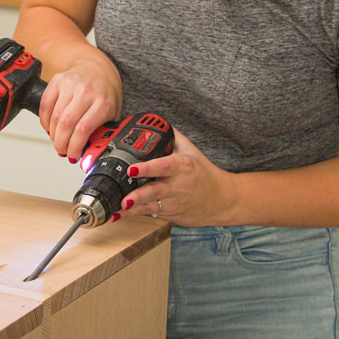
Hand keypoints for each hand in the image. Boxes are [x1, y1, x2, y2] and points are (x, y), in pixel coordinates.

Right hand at [38, 59, 120, 161]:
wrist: (98, 67)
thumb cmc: (105, 92)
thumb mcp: (112, 113)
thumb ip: (103, 132)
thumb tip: (90, 154)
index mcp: (102, 102)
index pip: (83, 129)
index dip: (74, 146)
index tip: (73, 155)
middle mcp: (86, 91)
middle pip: (66, 124)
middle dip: (61, 144)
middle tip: (63, 151)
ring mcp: (70, 84)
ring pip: (54, 117)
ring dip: (53, 135)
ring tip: (58, 141)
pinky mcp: (57, 80)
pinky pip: (45, 105)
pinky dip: (45, 121)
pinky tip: (50, 128)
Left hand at [114, 130, 234, 226]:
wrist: (221, 200)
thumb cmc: (204, 174)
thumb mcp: (191, 151)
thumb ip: (172, 137)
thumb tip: (155, 122)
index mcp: (183, 166)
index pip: (164, 166)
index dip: (147, 168)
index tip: (131, 169)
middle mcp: (179, 186)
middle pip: (156, 191)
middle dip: (139, 195)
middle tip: (124, 197)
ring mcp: (174, 202)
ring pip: (151, 206)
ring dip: (132, 209)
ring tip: (116, 210)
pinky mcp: (170, 214)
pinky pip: (150, 213)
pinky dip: (134, 214)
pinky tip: (118, 215)